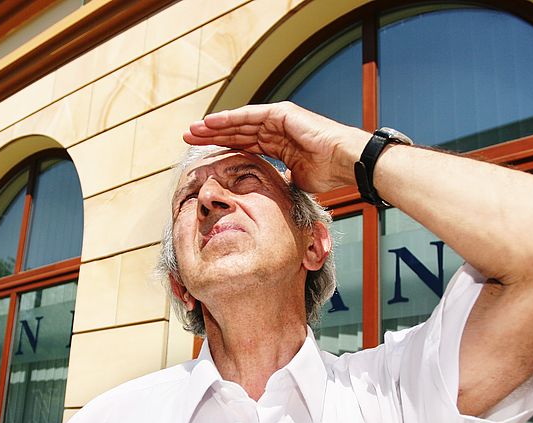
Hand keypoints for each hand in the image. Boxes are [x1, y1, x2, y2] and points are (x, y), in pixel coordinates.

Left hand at [183, 101, 367, 193]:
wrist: (344, 162)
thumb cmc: (327, 174)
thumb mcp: (294, 183)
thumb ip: (278, 183)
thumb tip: (268, 197)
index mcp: (278, 146)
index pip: (244, 146)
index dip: (223, 149)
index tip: (202, 156)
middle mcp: (275, 130)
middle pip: (236, 132)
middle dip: (211, 135)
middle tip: (188, 138)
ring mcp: (277, 120)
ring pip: (238, 123)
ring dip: (214, 126)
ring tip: (192, 130)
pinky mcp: (280, 113)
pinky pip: (249, 117)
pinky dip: (229, 119)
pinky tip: (211, 122)